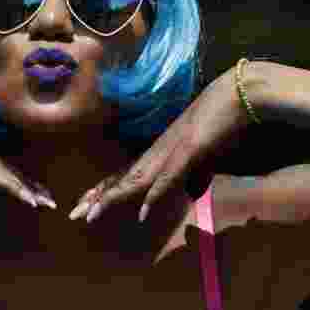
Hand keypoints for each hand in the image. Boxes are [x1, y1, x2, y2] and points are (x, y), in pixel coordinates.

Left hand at [68, 66, 251, 222]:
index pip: (128, 176)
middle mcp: (159, 153)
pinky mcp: (189, 150)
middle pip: (123, 178)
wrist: (237, 95)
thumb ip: (197, 175)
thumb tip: (190, 193)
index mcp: (161, 154)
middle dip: (98, 197)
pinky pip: (168, 176)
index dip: (106, 191)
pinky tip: (141, 212)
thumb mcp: (206, 157)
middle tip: (73, 214)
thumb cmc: (220, 123)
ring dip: (114, 198)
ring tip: (91, 214)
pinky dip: (154, 194)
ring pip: (137, 178)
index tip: (85, 206)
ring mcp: (171, 151)